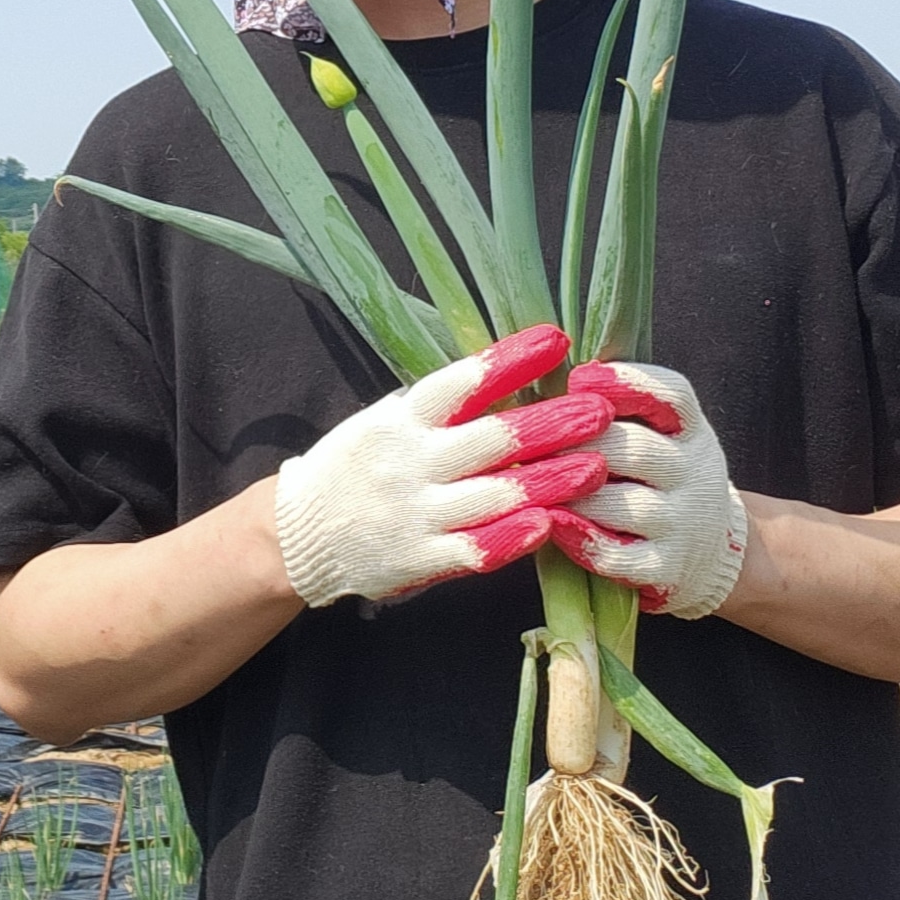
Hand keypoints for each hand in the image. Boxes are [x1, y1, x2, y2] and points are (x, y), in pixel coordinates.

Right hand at [272, 324, 612, 607]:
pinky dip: (510, 538)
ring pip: (492, 494)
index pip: (461, 382)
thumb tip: (510, 369)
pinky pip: (471, 549)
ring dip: (549, 480)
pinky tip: (547, 526)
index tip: (558, 340)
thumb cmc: (357, 466)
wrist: (299, 533)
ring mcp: (414, 512)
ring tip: (597, 467)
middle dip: (551, 422)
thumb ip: (441, 407)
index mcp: (401, 418)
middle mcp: (409, 462)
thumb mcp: (385, 420)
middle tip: (600, 410)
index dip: (511, 360)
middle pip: (490, 438)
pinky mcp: (418, 559)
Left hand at [548, 359, 751, 618]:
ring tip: (526, 482)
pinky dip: (584, 541)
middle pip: (636, 448)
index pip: (672, 395)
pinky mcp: (667, 569)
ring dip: (572, 493)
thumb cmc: (656, 479)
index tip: (579, 376)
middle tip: (525, 437)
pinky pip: (622, 556)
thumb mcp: (656, 435)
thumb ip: (612, 409)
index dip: (627, 383)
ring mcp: (684, 523)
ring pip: (625, 504)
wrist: (710, 551)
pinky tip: (551, 525)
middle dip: (576, 442)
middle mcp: (694, 472)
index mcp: (689, 430)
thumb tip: (539, 374)